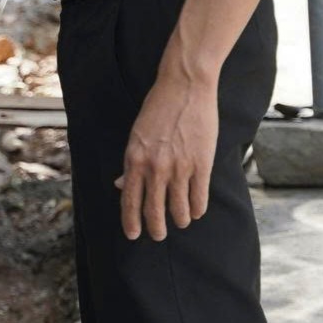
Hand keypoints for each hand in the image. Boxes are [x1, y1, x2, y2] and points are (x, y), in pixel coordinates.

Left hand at [117, 72, 219, 240]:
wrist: (184, 87)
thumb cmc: (158, 109)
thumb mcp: (136, 135)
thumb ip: (131, 164)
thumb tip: (121, 185)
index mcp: (134, 159)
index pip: (129, 201)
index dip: (131, 222)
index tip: (132, 235)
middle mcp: (155, 168)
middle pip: (154, 211)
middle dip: (156, 229)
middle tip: (158, 235)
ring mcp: (180, 168)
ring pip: (179, 209)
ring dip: (180, 219)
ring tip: (180, 220)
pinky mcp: (202, 164)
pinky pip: (199, 198)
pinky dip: (197, 208)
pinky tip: (196, 210)